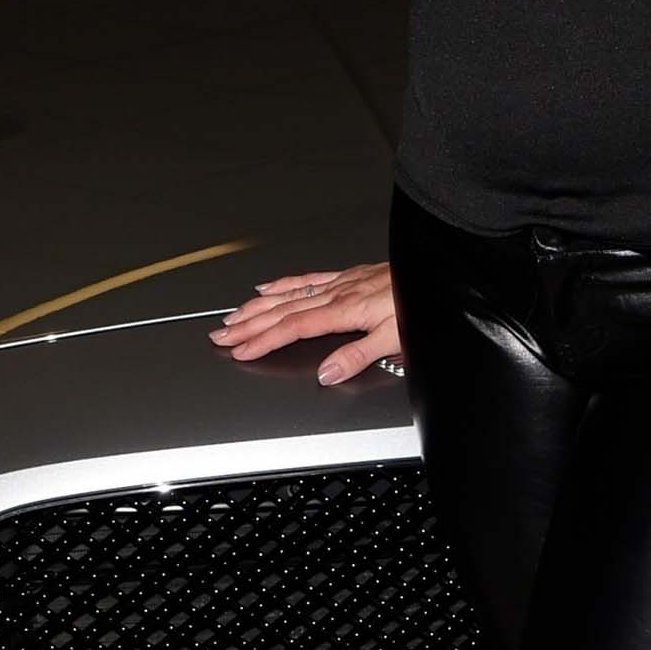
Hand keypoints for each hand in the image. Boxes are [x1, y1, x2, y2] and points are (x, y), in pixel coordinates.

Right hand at [209, 262, 401, 386]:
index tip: (241, 350)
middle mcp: (337, 294)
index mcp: (345, 312)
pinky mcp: (348, 276)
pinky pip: (306, 279)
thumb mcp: (395, 339)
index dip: (264, 341)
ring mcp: (340, 283)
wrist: (429, 276)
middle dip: (248, 325)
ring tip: (232, 316)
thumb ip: (358, 357)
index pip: (294, 328)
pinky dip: (282, 284)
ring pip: (288, 295)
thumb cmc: (415, 305)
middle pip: (282, 311)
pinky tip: (266, 288)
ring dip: (257, 307)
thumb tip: (326, 373)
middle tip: (221, 335)